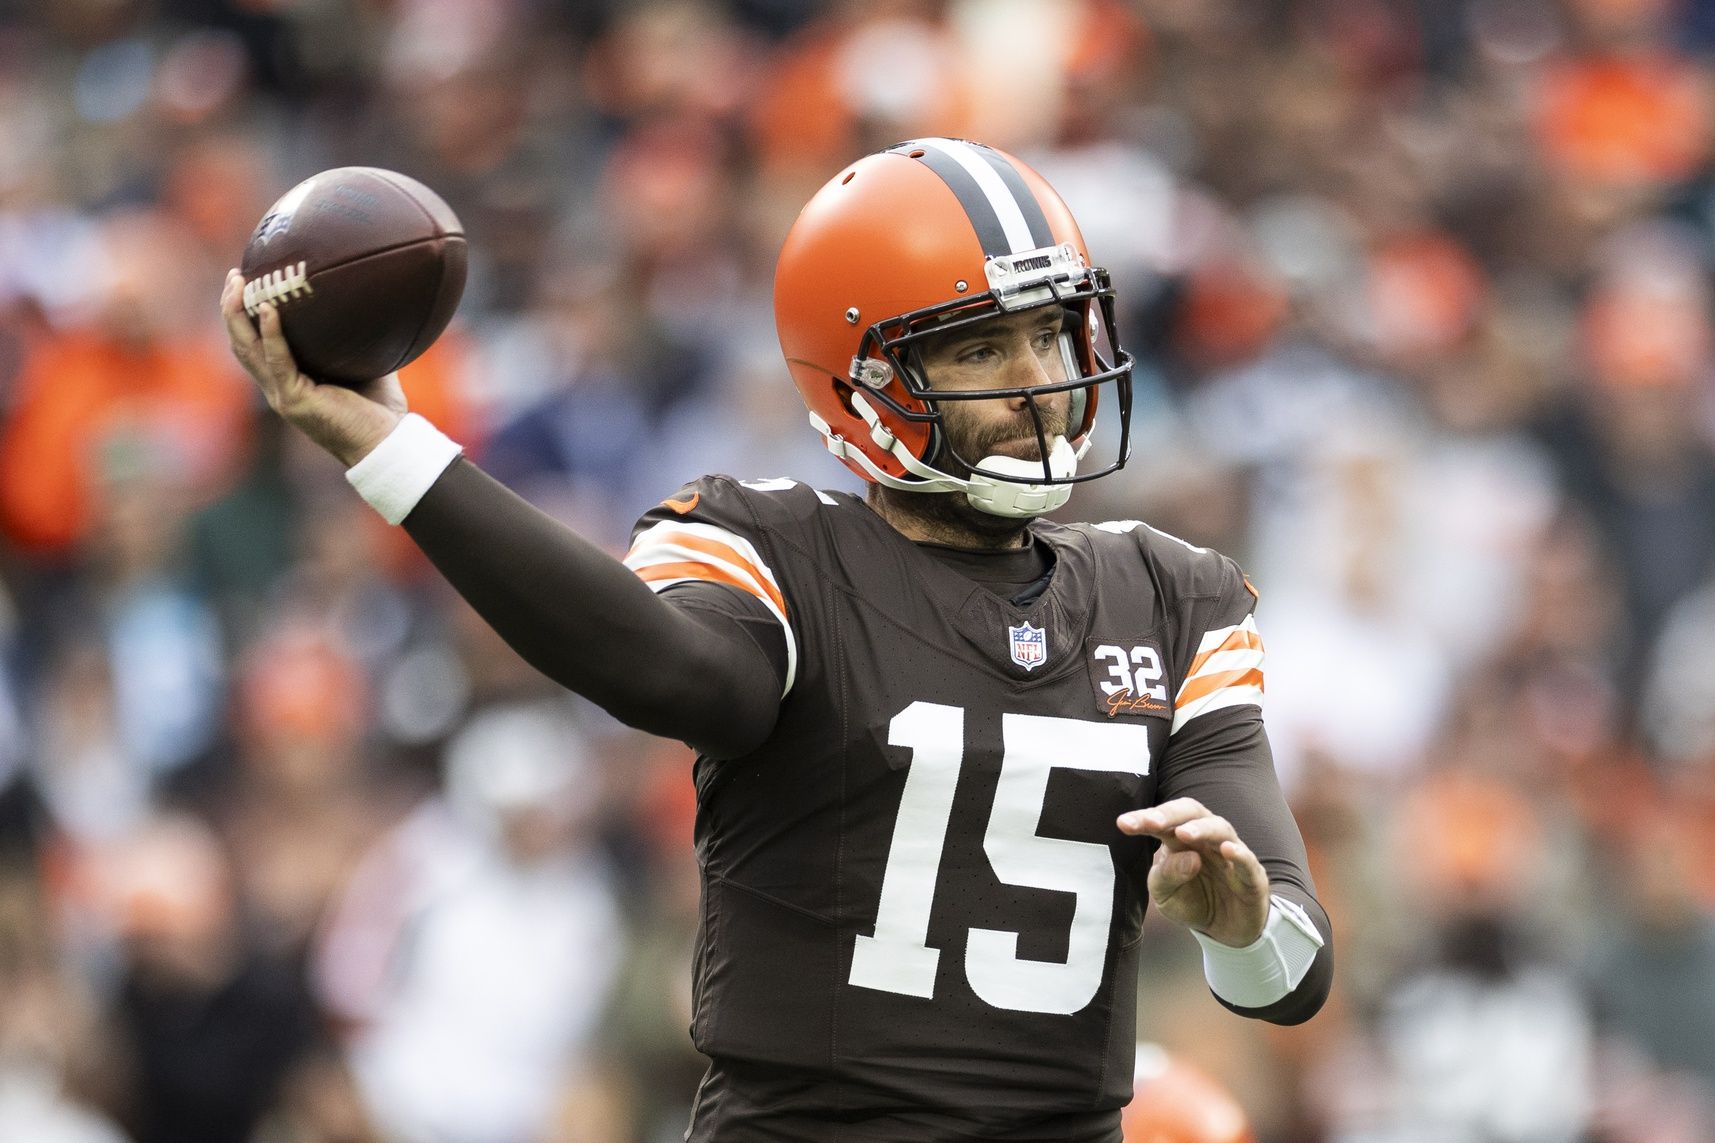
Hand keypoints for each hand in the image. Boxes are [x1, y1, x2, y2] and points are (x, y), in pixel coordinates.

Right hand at [220, 268, 407, 467]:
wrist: (387, 443)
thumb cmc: (380, 409)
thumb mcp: (366, 363)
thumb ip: (356, 338)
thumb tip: (369, 301)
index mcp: (290, 380)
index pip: (256, 345)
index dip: (245, 315)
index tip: (247, 281)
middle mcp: (278, 387)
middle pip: (241, 343)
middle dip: (232, 308)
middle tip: (235, 275)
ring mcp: (282, 394)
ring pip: (247, 350)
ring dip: (239, 315)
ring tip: (240, 283)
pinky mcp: (294, 400)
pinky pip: (277, 361)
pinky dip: (271, 334)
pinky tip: (269, 309)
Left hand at [1118, 797, 1268, 947]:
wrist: (1225, 930)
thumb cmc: (1193, 902)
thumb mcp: (1166, 895)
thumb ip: (1167, 876)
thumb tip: (1187, 857)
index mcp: (1180, 839)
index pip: (1162, 821)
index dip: (1144, 819)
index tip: (1123, 824)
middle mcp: (1206, 839)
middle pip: (1191, 813)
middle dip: (1170, 815)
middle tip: (1151, 822)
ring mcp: (1230, 854)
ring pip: (1220, 829)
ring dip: (1202, 828)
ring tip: (1184, 833)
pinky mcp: (1252, 875)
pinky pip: (1248, 860)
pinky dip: (1239, 853)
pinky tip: (1227, 850)